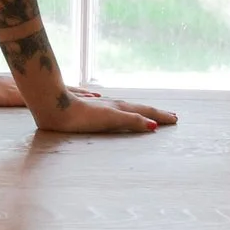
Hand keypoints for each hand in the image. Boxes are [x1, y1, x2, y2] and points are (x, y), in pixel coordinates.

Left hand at [33, 88, 178, 134]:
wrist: (54, 105)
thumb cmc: (81, 116)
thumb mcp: (111, 119)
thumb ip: (131, 121)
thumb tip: (154, 126)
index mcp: (119, 108)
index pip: (145, 112)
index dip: (161, 116)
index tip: (175, 119)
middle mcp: (112, 104)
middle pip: (138, 108)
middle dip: (155, 113)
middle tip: (171, 116)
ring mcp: (100, 105)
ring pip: (125, 107)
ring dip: (140, 111)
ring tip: (148, 113)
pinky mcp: (88, 107)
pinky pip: (110, 108)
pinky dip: (121, 111)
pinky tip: (112, 106)